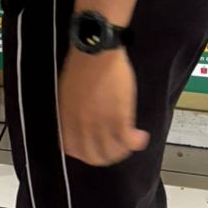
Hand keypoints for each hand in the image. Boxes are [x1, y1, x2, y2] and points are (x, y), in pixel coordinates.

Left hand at [57, 47, 149, 165]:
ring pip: (113, 152)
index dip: (84, 153)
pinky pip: (128, 140)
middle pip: (93, 156)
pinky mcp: (119, 116)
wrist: (95, 51)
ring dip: (123, 151)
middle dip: (106, 157)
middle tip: (115, 149)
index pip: (71, 149)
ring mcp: (101, 122)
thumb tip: (78, 124)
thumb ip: (71, 112)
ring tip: (130, 142)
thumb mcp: (67, 92)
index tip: (93, 150)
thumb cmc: (81, 65)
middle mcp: (82, 125)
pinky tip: (141, 137)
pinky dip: (136, 143)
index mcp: (66, 119)